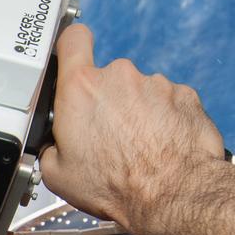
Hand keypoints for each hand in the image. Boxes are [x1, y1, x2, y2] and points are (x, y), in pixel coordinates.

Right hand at [39, 24, 225, 234]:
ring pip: (139, 92)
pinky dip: (165, 119)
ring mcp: (155, 84)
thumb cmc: (117, 185)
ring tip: (138, 147)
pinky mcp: (184, 95)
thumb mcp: (57, 175)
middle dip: (106, 101)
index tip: (73, 57)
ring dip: (137, 113)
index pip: (73, 40)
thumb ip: (49, 147)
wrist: (172, 195)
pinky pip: (168, 102)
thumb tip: (54, 147)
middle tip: (106, 135)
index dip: (72, 46)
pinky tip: (161, 145)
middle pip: (107, 77)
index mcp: (81, 89)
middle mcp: (118, 77)